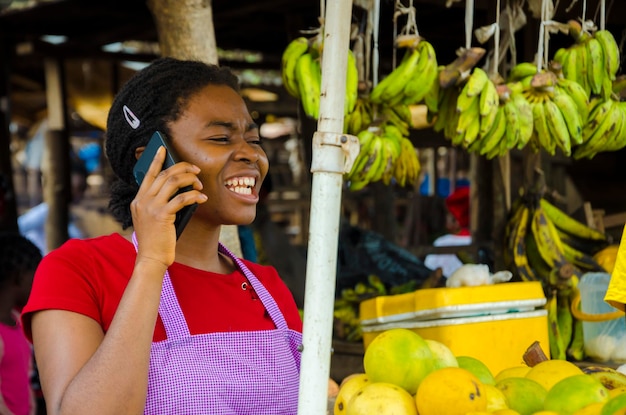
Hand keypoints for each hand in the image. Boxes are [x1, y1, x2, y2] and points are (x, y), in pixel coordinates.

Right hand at [130, 146, 206, 267]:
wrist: (151, 258)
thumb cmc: (156, 240)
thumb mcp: (151, 219)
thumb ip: (158, 204)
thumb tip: (178, 190)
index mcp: (138, 200)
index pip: (148, 175)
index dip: (156, 160)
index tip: (163, 149)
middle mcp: (142, 201)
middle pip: (165, 174)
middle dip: (183, 168)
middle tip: (196, 170)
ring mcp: (151, 207)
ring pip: (173, 182)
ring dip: (190, 180)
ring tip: (199, 185)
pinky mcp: (162, 215)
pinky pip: (182, 198)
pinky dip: (194, 196)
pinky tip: (202, 198)